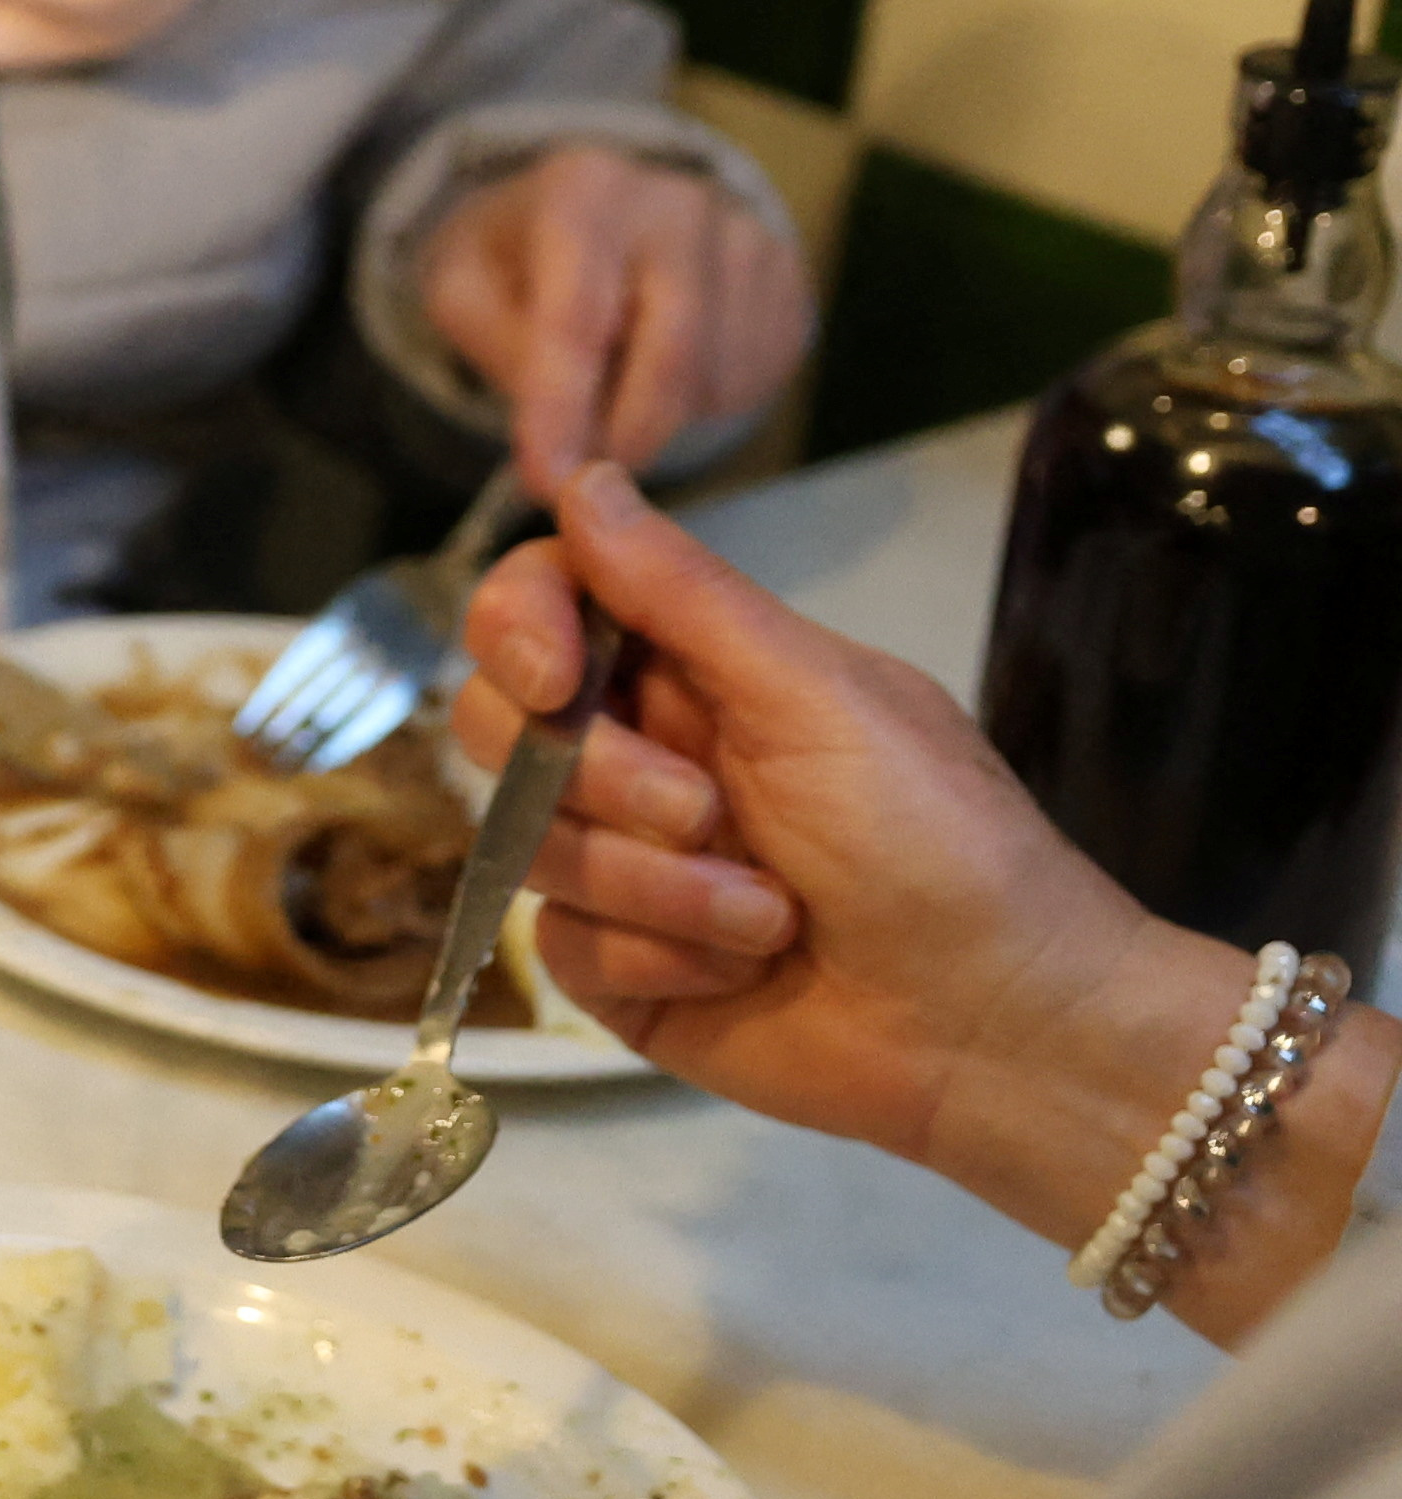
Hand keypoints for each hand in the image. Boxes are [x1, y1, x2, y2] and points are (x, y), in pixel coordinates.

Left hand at [419, 146, 806, 498]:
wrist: (590, 211)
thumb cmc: (514, 259)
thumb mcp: (463, 290)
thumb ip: (498, 350)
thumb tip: (559, 431)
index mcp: (584, 191)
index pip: (579, 315)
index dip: (563, 408)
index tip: (548, 480)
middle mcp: (677, 201)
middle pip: (674, 350)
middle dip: (626, 434)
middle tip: (585, 479)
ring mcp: (745, 236)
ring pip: (720, 374)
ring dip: (663, 421)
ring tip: (611, 401)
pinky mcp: (784, 276)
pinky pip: (759, 374)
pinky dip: (708, 404)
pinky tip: (664, 379)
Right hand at [451, 468, 1374, 1335]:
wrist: (998, 1024)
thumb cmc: (935, 840)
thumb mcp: (817, 697)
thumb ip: (685, 594)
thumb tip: (582, 474)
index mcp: (698, 673)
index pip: (545, 604)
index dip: (518, 630)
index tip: (555, 682)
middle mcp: (645, 756)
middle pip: (501, 723)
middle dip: (601, 779)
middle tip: (708, 814)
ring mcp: (625, 863)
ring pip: (532, 845)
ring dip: (660, 888)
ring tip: (772, 918)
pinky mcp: (619, 966)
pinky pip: (562, 943)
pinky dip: (658, 959)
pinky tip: (742, 973)